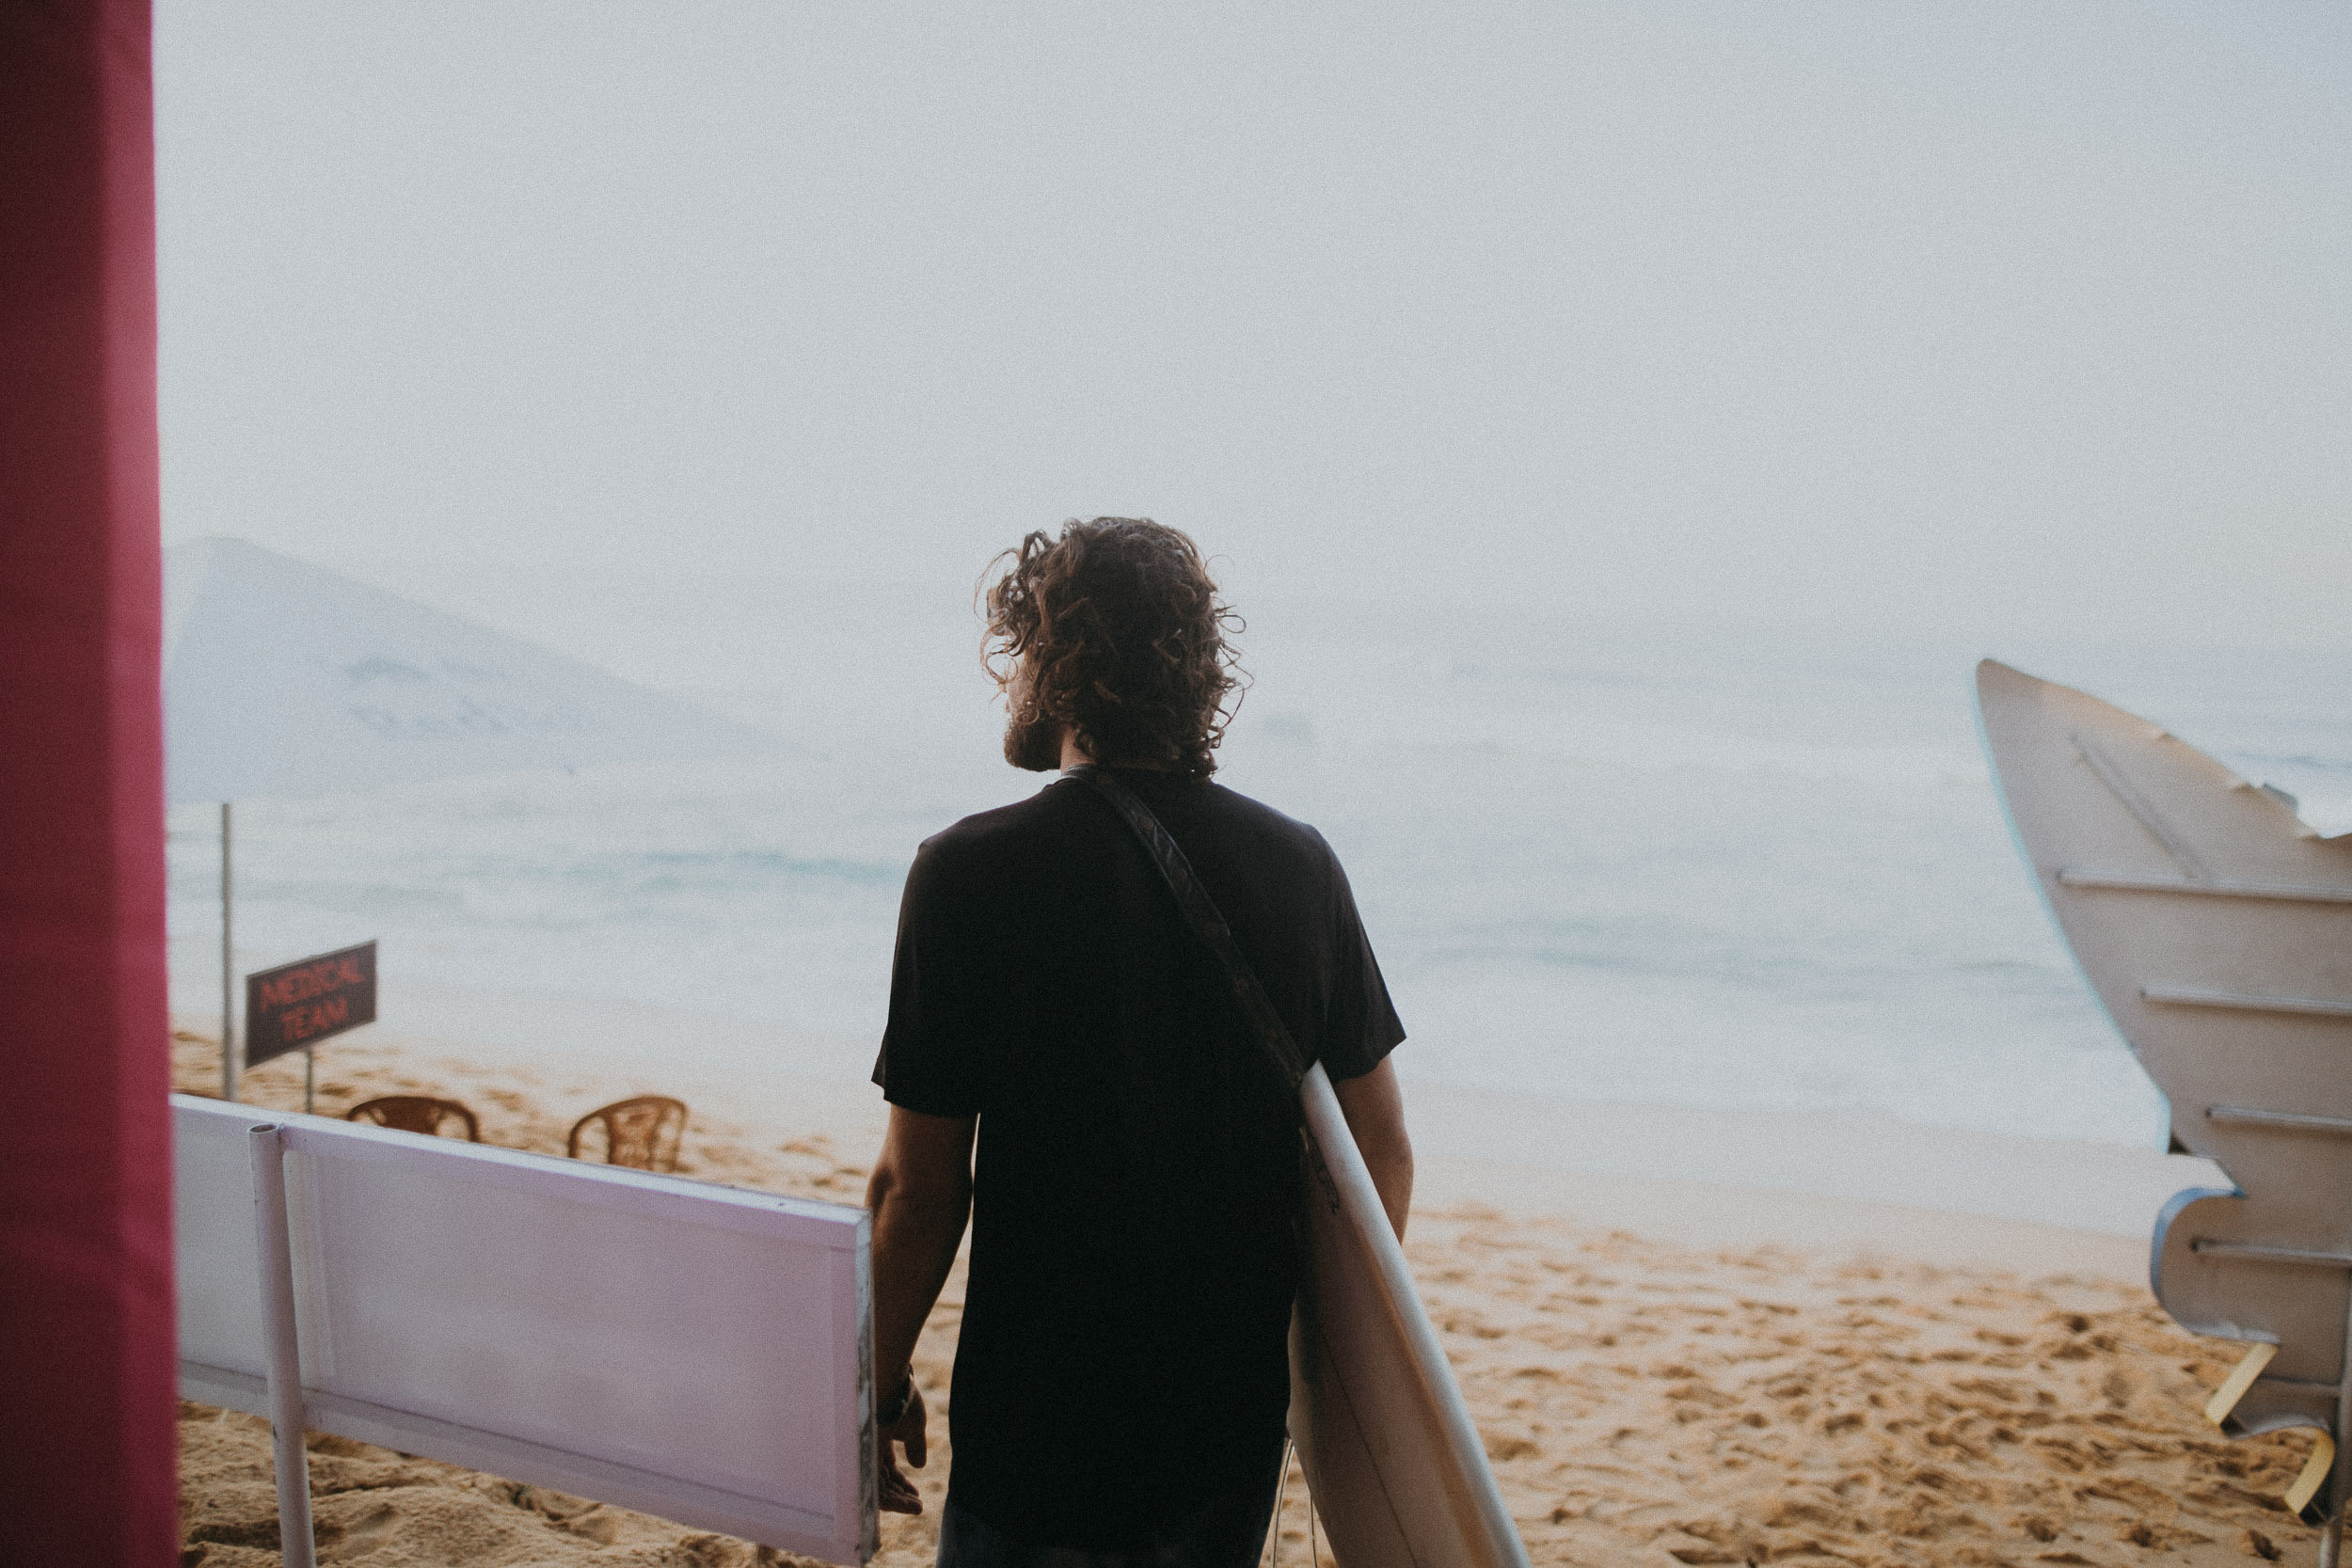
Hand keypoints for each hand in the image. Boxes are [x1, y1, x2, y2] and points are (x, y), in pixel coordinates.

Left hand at [878, 1381, 928, 1514]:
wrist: (888, 1385)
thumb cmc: (901, 1400)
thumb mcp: (914, 1425)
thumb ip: (915, 1445)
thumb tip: (919, 1466)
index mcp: (878, 1438)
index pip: (887, 1469)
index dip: (901, 1483)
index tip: (916, 1493)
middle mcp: (868, 1449)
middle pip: (882, 1481)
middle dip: (900, 1495)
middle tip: (917, 1505)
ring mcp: (865, 1456)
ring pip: (879, 1489)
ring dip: (899, 1502)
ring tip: (916, 1508)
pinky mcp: (863, 1463)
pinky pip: (876, 1491)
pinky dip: (894, 1502)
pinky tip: (910, 1505)